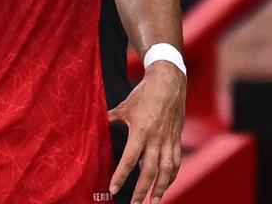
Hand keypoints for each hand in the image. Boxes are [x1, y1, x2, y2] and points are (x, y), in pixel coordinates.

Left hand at [108, 62, 185, 202]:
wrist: (169, 80)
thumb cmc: (144, 93)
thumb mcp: (124, 105)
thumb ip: (110, 119)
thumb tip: (94, 125)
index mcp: (141, 130)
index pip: (130, 159)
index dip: (121, 175)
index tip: (114, 189)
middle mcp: (156, 138)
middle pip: (150, 170)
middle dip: (142, 190)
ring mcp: (169, 139)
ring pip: (167, 170)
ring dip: (161, 188)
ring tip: (155, 202)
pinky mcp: (177, 138)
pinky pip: (176, 161)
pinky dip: (172, 175)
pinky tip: (167, 184)